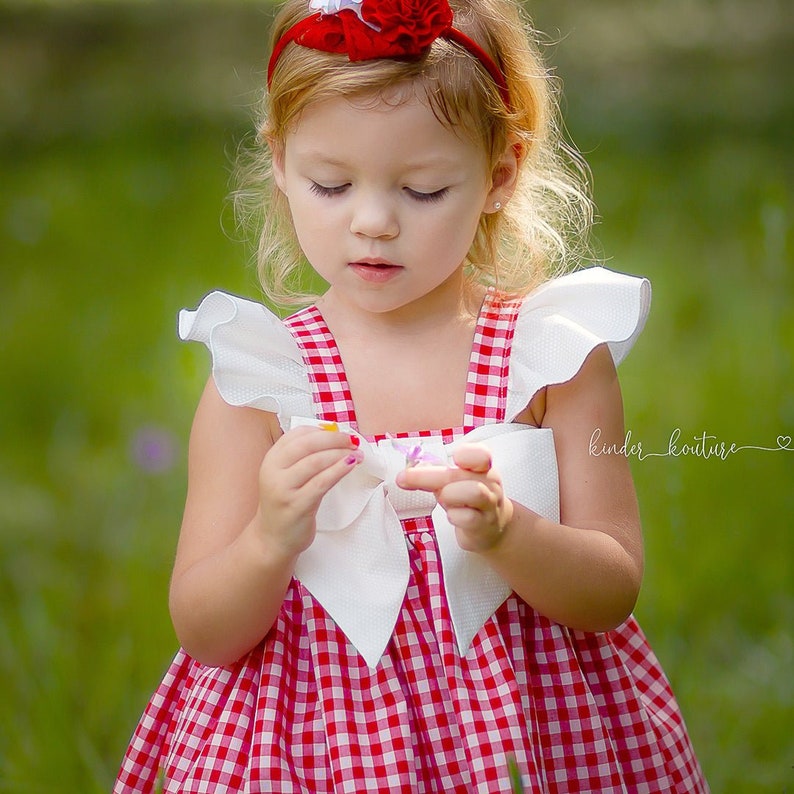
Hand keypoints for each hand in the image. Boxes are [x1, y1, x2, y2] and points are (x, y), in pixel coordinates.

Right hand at [257, 425, 361, 556]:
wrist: (272, 538)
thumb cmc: (285, 503)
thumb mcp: (286, 474)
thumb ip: (302, 456)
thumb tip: (332, 435)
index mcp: (271, 459)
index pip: (297, 434)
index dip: (322, 430)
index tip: (340, 431)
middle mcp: (274, 471)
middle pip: (307, 444)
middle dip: (334, 439)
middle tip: (352, 441)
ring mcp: (284, 489)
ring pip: (316, 461)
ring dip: (340, 454)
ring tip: (357, 454)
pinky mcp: (297, 505)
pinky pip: (321, 482)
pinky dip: (338, 470)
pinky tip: (350, 464)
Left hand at [396, 443, 513, 552]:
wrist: (491, 529)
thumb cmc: (468, 500)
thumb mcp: (453, 481)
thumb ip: (434, 472)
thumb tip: (409, 470)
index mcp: (481, 467)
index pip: (481, 453)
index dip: (465, 453)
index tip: (451, 460)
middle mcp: (489, 482)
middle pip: (460, 473)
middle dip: (427, 476)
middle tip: (403, 479)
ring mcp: (489, 504)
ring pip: (473, 492)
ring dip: (448, 495)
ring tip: (442, 500)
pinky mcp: (484, 525)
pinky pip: (469, 518)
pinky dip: (455, 516)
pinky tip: (452, 516)